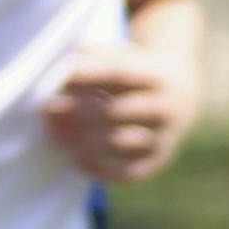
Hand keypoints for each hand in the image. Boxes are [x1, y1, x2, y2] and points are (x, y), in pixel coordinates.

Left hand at [38, 40, 191, 181]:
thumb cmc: (134, 73)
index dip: (88, 76)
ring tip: (57, 134)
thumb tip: (54, 65)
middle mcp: (165, 107)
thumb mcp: (119, 56)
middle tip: (49, 108)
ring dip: (84, 141)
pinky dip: (100, 170)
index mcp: (155, 75)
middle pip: (116, 111)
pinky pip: (129, 172)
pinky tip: (76, 159)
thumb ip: (89, 57)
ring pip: (121, 143)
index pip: (119, 75)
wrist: (180, 94)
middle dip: (78, 111)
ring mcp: (163, 135)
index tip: (61, 77)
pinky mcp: (158, 160)